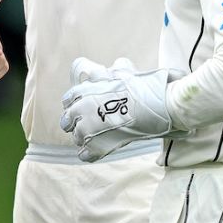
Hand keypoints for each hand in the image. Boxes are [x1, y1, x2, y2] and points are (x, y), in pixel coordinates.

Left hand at [59, 65, 180, 160]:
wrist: (157, 104)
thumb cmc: (141, 86)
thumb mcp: (122, 71)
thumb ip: (108, 70)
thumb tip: (107, 67)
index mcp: (83, 91)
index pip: (67, 100)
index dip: (73, 105)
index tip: (81, 108)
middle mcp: (81, 109)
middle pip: (65, 121)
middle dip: (74, 123)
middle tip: (89, 125)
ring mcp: (87, 129)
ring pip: (76, 138)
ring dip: (85, 138)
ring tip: (99, 137)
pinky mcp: (96, 146)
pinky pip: (85, 155)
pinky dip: (91, 154)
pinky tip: (99, 150)